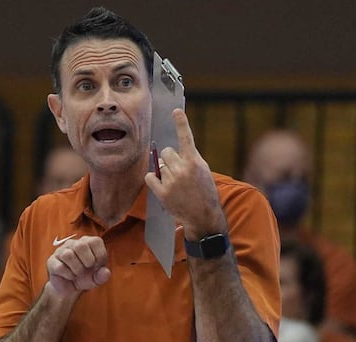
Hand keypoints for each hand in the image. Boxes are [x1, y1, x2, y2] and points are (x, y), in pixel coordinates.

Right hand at [46, 236, 110, 301]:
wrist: (69, 289)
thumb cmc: (84, 278)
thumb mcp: (97, 278)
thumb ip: (103, 275)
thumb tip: (106, 272)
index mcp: (87, 242)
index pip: (96, 241)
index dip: (100, 256)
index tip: (97, 266)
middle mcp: (73, 243)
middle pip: (81, 245)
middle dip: (88, 261)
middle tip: (87, 269)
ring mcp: (61, 251)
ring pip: (68, 255)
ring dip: (77, 269)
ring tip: (78, 273)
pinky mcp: (52, 261)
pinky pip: (60, 267)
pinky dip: (68, 275)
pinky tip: (69, 276)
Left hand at [144, 109, 226, 239]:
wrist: (203, 216)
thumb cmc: (204, 193)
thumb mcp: (203, 171)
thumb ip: (189, 159)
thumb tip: (171, 153)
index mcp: (195, 162)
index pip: (186, 138)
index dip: (181, 123)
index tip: (175, 111)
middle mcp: (182, 169)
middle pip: (166, 152)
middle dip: (169, 158)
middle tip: (177, 170)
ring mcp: (172, 181)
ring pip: (159, 164)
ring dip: (164, 170)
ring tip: (175, 182)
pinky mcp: (163, 192)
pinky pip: (150, 177)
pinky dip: (154, 179)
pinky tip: (162, 185)